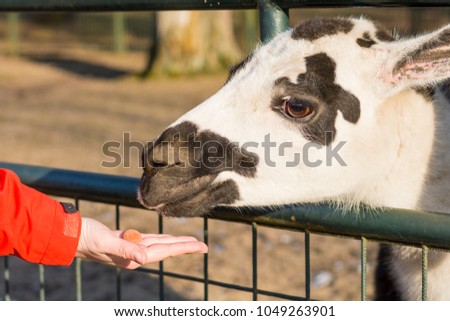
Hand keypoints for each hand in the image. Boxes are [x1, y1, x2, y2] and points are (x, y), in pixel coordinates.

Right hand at [75, 218, 207, 268]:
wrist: (70, 236)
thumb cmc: (86, 238)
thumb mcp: (107, 242)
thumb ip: (126, 249)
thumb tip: (144, 258)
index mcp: (133, 257)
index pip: (165, 251)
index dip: (184, 248)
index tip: (202, 246)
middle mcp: (134, 254)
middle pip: (166, 249)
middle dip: (185, 246)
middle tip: (204, 246)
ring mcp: (131, 248)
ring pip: (159, 244)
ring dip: (175, 243)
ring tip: (190, 241)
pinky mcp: (125, 240)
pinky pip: (148, 239)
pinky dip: (160, 238)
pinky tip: (166, 238)